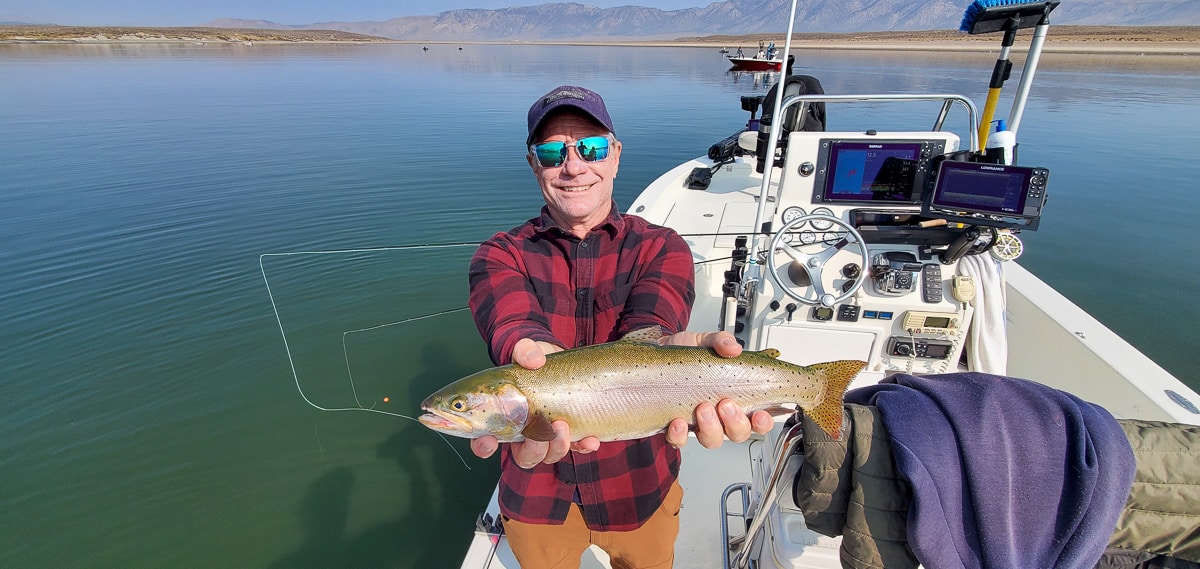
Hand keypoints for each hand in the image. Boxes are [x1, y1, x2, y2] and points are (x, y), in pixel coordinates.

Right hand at [469, 338, 599, 464]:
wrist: (560, 361)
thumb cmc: (535, 360)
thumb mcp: (527, 350)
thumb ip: (525, 351)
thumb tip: (534, 361)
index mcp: (504, 416)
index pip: (485, 440)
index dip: (483, 446)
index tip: (488, 441)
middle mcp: (524, 432)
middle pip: (524, 456)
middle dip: (533, 449)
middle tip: (541, 428)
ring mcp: (548, 435)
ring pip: (549, 456)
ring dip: (557, 447)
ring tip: (563, 425)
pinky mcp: (571, 433)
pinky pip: (576, 448)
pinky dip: (583, 447)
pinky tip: (590, 439)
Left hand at [662, 330, 773, 448]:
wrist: (657, 354)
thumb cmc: (686, 353)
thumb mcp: (705, 341)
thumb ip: (721, 341)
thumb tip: (733, 348)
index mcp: (734, 397)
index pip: (757, 419)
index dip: (762, 422)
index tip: (759, 414)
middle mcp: (720, 415)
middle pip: (738, 434)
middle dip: (735, 423)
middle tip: (726, 403)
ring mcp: (698, 423)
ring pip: (712, 440)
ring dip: (711, 428)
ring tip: (702, 407)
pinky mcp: (675, 427)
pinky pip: (679, 441)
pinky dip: (680, 435)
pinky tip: (678, 422)